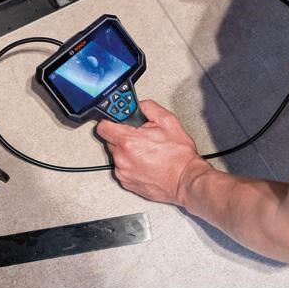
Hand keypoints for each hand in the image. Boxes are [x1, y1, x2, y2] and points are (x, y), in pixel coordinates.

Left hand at [96, 99, 210, 204]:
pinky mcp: (126, 183)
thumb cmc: (179, 156)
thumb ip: (149, 107)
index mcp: (128, 141)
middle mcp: (122, 158)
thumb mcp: (168, 121)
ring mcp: (123, 172)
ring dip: (127, 151)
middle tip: (140, 136)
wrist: (185, 179)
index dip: (110, 120)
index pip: (103, 126)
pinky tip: (146, 162)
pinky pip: (123, 168)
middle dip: (123, 136)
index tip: (117, 120)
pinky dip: (131, 164)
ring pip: (117, 155)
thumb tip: (139, 105)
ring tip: (146, 151)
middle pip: (111, 140)